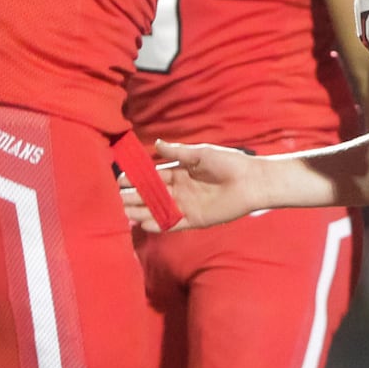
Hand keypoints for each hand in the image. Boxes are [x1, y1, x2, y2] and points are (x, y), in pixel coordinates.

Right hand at [119, 141, 264, 231]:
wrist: (252, 181)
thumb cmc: (229, 162)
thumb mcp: (201, 154)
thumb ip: (178, 152)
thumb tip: (155, 143)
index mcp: (181, 172)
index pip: (154, 177)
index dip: (138, 179)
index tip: (121, 180)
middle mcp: (181, 190)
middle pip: (152, 195)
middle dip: (135, 197)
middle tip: (116, 199)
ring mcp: (187, 205)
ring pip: (159, 210)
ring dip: (142, 212)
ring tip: (124, 213)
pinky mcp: (195, 219)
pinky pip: (173, 223)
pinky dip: (159, 224)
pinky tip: (144, 224)